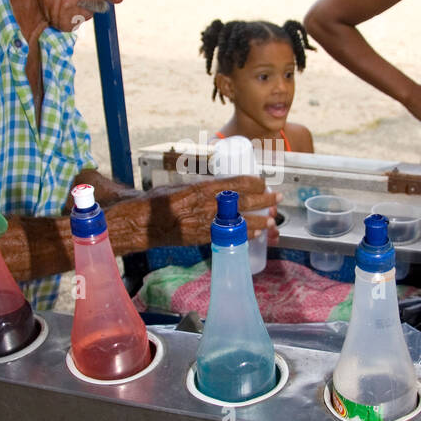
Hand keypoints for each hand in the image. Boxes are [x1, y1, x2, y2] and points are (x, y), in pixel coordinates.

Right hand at [144, 175, 280, 247]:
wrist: (144, 223)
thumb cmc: (159, 201)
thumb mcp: (182, 185)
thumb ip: (202, 187)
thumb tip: (220, 186)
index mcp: (203, 188)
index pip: (235, 183)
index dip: (253, 183)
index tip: (262, 182)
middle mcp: (208, 206)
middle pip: (243, 203)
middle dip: (263, 201)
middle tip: (276, 199)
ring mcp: (206, 223)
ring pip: (239, 222)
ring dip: (258, 221)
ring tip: (272, 221)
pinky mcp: (204, 238)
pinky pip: (230, 236)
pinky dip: (244, 235)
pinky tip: (255, 235)